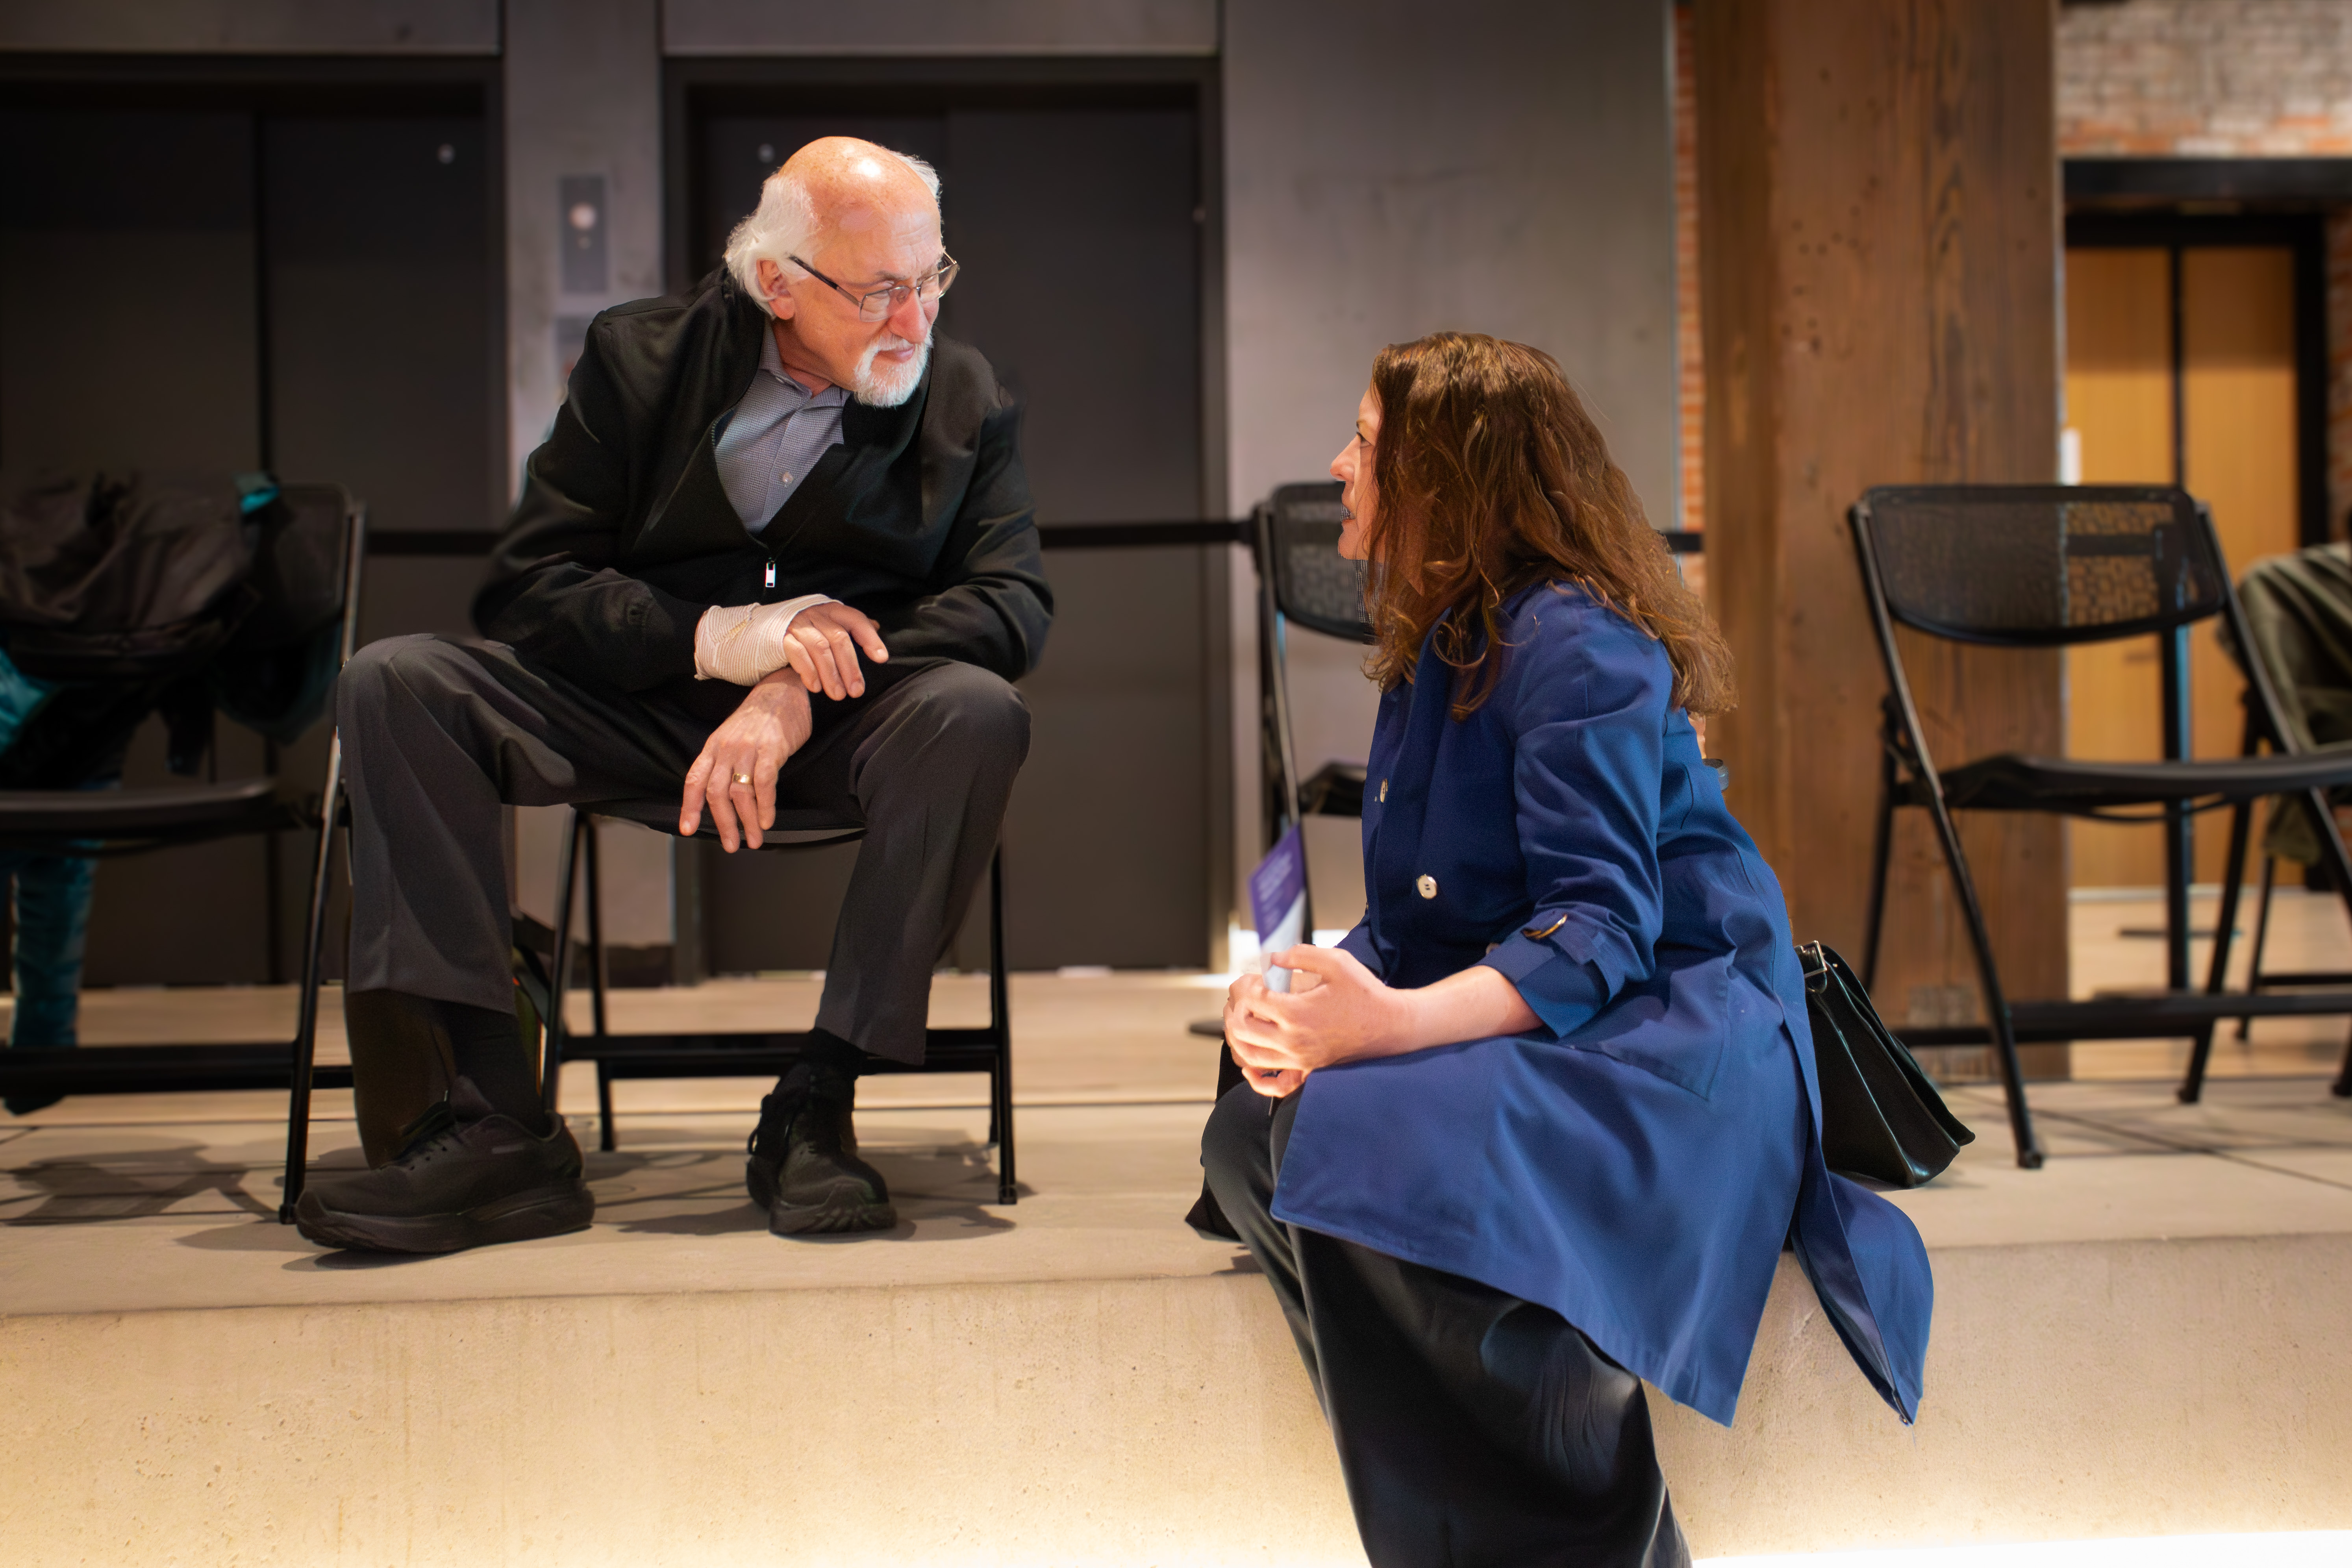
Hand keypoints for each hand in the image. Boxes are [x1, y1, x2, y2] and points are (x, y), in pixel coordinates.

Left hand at [680, 673, 811, 851]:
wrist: (783, 688)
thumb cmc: (761, 717)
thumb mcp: (732, 736)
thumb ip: (725, 762)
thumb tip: (726, 796)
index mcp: (713, 746)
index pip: (695, 780)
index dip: (690, 806)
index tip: (688, 829)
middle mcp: (727, 749)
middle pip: (717, 793)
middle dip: (723, 823)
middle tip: (730, 844)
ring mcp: (748, 749)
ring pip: (740, 793)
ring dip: (746, 822)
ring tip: (754, 839)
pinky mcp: (772, 749)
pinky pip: (764, 783)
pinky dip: (765, 806)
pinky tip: (766, 821)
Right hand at [779, 602, 888, 700]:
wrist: (765, 628)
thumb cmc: (806, 629)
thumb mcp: (829, 622)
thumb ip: (851, 626)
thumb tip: (877, 626)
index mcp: (832, 610)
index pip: (856, 620)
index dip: (870, 638)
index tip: (881, 659)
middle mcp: (816, 614)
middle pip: (838, 638)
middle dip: (850, 667)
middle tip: (856, 691)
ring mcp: (798, 625)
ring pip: (819, 647)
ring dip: (831, 674)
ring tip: (838, 694)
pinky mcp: (781, 637)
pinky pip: (797, 653)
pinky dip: (808, 671)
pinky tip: (815, 687)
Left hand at [1224, 945, 1404, 1087]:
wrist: (1391, 1026)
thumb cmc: (1365, 994)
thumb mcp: (1336, 962)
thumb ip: (1300, 955)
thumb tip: (1272, 958)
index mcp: (1296, 1013)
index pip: (1251, 1000)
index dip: (1244, 985)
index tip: (1253, 977)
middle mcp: (1293, 1041)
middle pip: (1242, 1028)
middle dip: (1234, 1008)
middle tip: (1240, 996)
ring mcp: (1300, 1060)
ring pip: (1250, 1056)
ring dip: (1236, 1037)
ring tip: (1239, 1020)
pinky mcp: (1308, 1072)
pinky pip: (1274, 1085)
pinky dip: (1255, 1079)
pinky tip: (1249, 1066)